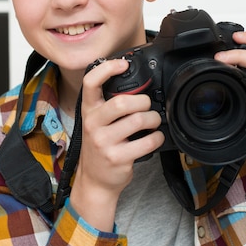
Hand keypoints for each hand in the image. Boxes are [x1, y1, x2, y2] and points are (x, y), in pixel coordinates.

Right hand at [68, 58, 163, 230]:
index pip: (90, 83)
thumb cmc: (100, 147)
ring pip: (138, 121)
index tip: (122, 64)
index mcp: (89, 111)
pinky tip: (154, 138)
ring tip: (153, 122)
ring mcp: (104, 142)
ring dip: (153, 119)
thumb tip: (136, 87)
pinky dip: (156, 138)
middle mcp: (93, 124)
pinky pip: (147, 142)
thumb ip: (108, 106)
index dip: (107, 69)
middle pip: (121, 102)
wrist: (95, 180)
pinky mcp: (118, 158)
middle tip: (147, 106)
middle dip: (142, 102)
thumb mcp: (97, 123)